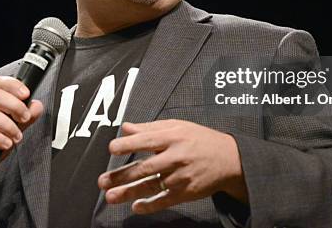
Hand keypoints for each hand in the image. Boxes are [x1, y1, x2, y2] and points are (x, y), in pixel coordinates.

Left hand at [97, 120, 247, 213]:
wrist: (229, 159)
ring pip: (151, 186)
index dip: (128, 145)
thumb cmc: (201, 139)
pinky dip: (149, 205)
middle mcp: (176, 157)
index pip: (146, 140)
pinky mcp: (186, 192)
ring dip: (129, 192)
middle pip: (145, 167)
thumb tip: (126, 128)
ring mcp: (181, 176)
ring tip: (111, 196)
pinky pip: (164, 200)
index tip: (112, 148)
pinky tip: (136, 206)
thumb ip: (150, 128)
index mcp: (173, 137)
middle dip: (122, 175)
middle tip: (103, 180)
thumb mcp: (178, 126)